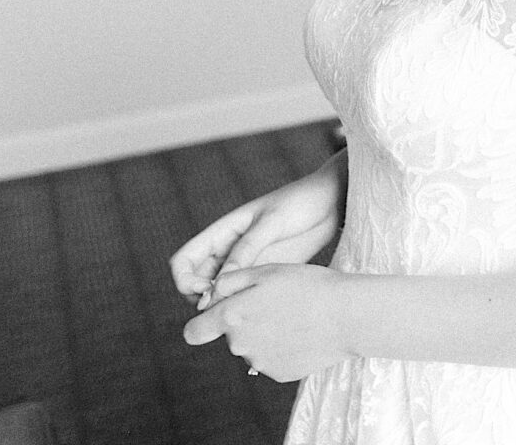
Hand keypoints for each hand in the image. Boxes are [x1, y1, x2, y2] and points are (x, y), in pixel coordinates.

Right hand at [169, 156, 343, 306]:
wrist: (332, 202)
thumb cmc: (300, 202)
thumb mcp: (272, 223)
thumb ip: (247, 249)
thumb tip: (218, 283)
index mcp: (221, 233)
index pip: (183, 261)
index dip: (186, 281)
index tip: (208, 289)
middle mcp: (228, 252)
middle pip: (196, 284)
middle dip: (203, 300)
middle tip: (228, 308)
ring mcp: (247, 265)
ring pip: (220, 295)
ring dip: (225, 307)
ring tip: (247, 312)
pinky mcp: (266, 276)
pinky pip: (246, 296)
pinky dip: (246, 307)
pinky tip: (263, 313)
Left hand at [183, 264, 349, 381]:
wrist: (348, 315)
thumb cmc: (308, 286)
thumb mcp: (266, 270)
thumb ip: (229, 282)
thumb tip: (208, 296)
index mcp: (232, 317)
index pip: (194, 331)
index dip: (202, 323)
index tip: (215, 316)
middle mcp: (239, 345)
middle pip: (231, 335)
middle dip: (246, 321)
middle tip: (277, 302)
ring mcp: (260, 362)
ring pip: (253, 347)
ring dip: (265, 334)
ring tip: (296, 316)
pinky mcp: (280, 373)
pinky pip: (273, 359)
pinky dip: (283, 347)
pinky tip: (304, 333)